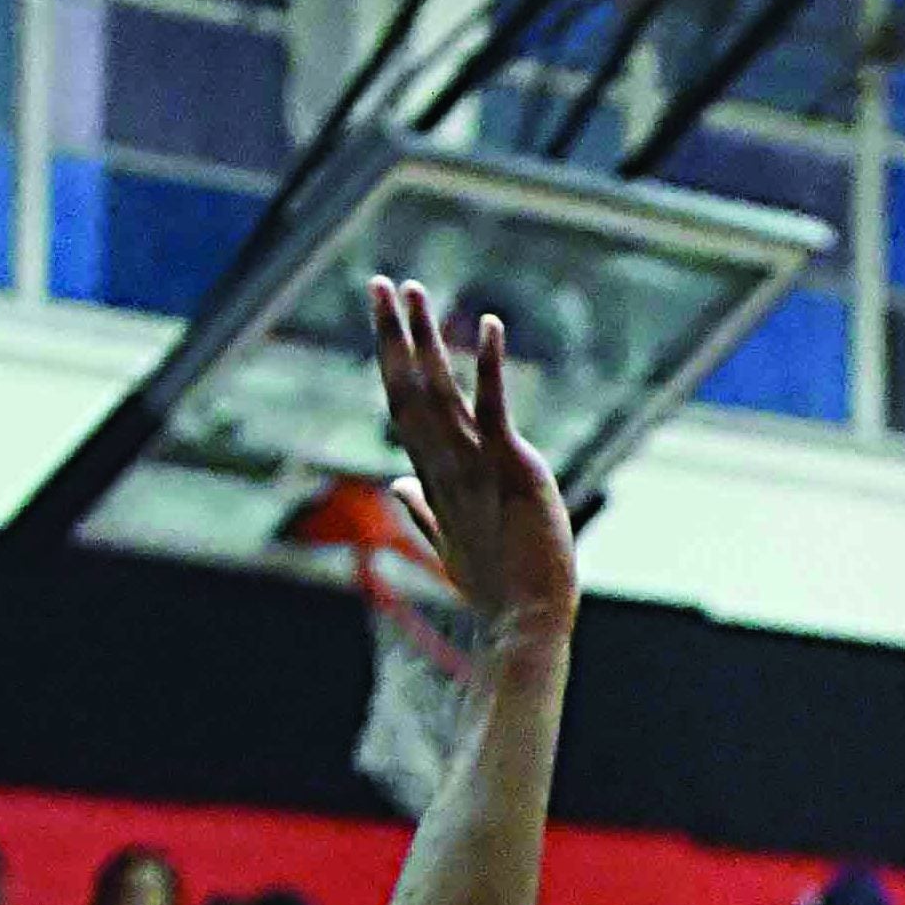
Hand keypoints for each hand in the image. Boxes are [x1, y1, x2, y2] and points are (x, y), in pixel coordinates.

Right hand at [370, 275, 579, 642]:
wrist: (524, 622)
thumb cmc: (494, 585)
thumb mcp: (450, 541)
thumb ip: (421, 507)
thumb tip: (397, 484)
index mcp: (432, 476)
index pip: (403, 407)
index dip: (391, 360)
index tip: (383, 319)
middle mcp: (445, 464)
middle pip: (409, 389)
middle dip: (394, 335)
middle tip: (380, 283)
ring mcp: (475, 466)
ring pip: (440, 391)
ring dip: (426, 338)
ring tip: (412, 290)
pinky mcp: (512, 469)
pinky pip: (496, 410)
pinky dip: (490, 367)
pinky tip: (488, 326)